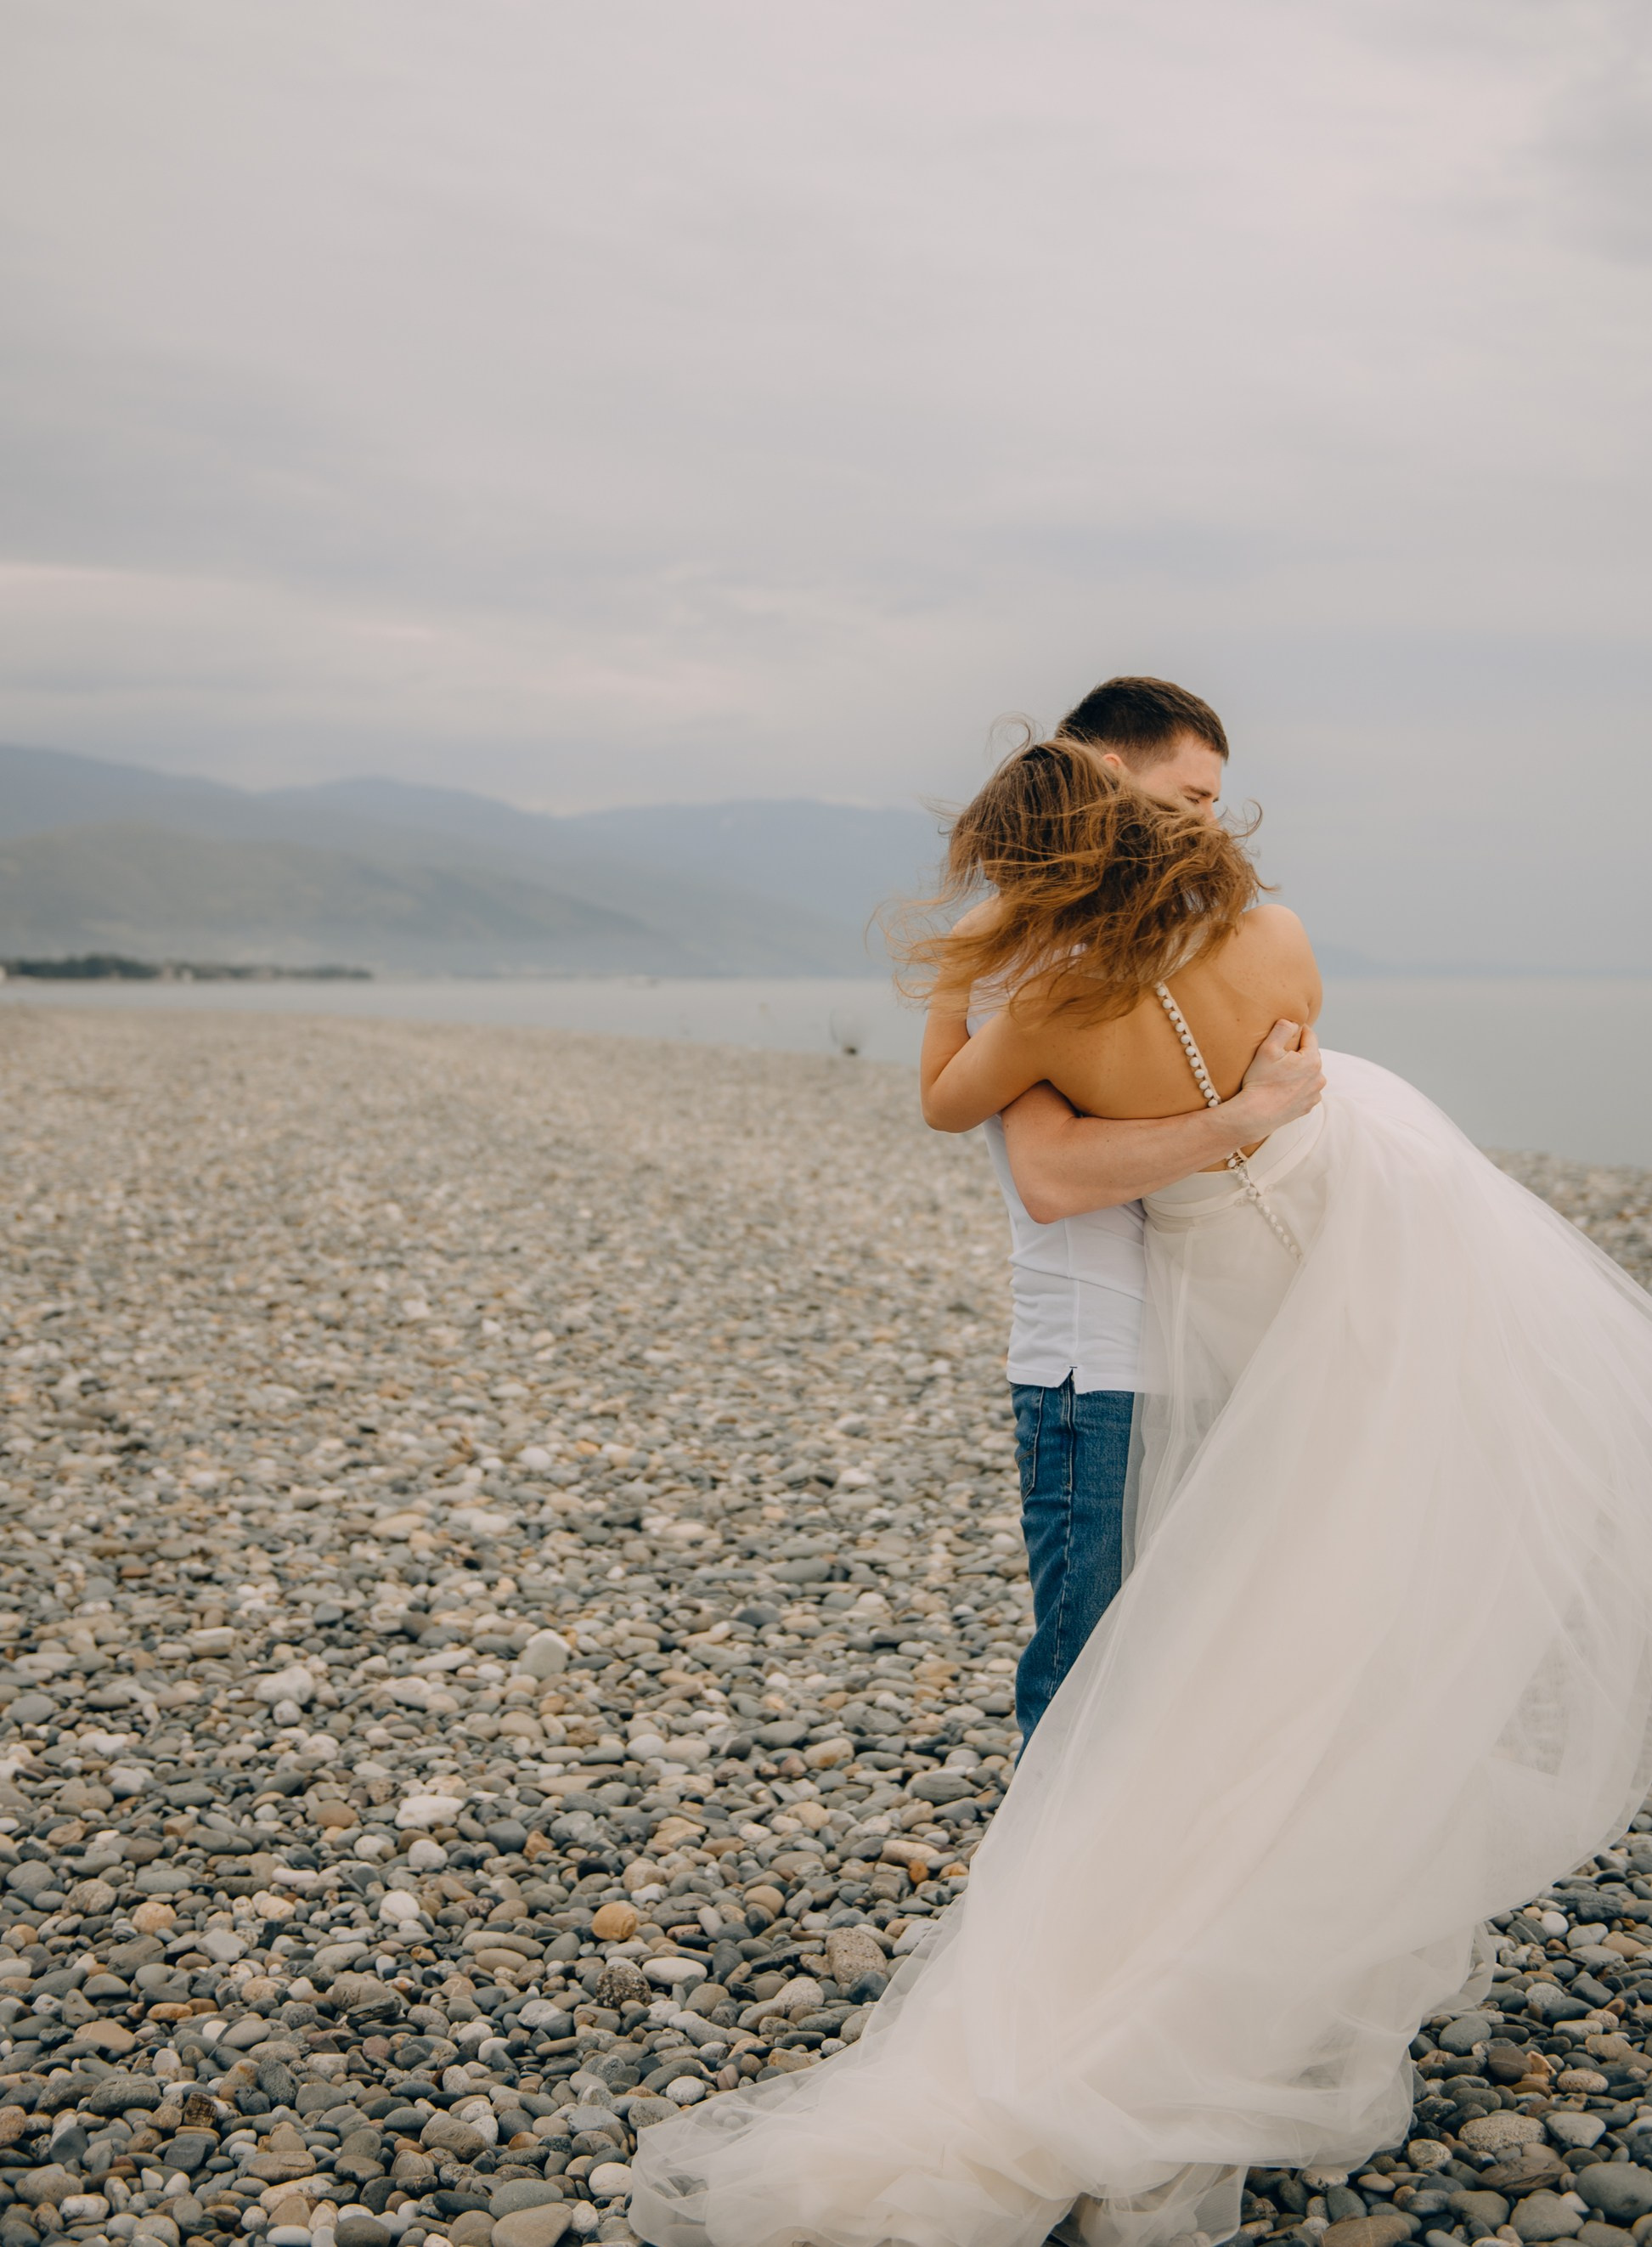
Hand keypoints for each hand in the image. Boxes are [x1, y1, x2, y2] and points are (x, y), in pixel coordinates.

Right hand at [1231, 1020, 1324, 1134]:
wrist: (1256, 1114)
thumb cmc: (1261, 1081)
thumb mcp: (1267, 1049)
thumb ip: (1283, 1029)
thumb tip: (1293, 1022)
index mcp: (1312, 1061)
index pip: (1310, 1036)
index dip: (1299, 1030)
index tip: (1289, 1030)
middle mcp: (1319, 1077)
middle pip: (1311, 1055)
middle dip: (1299, 1052)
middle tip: (1280, 1053)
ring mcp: (1315, 1094)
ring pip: (1310, 1073)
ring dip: (1300, 1070)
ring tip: (1282, 1072)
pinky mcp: (1309, 1106)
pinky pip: (1307, 1090)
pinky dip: (1299, 1086)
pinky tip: (1284, 1087)